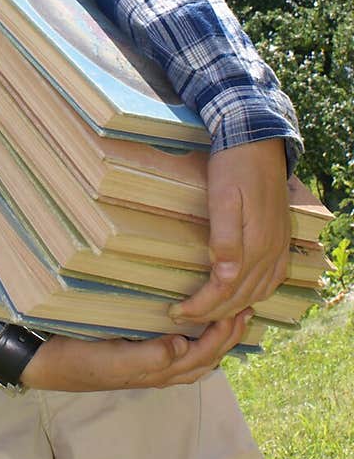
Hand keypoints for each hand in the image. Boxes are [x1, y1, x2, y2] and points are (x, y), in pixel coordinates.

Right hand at [19, 311, 252, 391]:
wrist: (48, 362)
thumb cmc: (80, 360)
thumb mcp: (113, 360)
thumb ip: (147, 358)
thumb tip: (182, 346)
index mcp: (159, 371)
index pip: (204, 354)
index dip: (225, 334)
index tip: (240, 309)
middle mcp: (160, 371)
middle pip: (207, 357)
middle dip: (229, 336)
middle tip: (247, 308)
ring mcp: (150, 364)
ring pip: (197, 356)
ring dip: (218, 338)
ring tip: (232, 316)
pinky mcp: (139, 353)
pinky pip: (180, 350)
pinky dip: (198, 339)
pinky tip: (198, 324)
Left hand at [168, 137, 290, 324]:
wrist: (258, 140)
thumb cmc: (233, 166)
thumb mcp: (223, 198)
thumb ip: (225, 239)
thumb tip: (225, 278)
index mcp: (255, 244)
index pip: (225, 291)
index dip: (200, 307)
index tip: (175, 312)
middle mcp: (271, 252)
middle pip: (241, 298)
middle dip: (211, 314)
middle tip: (181, 318)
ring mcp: (279, 247)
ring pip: (258, 294)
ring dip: (232, 309)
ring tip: (206, 315)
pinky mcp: (281, 240)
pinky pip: (273, 280)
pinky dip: (255, 296)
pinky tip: (242, 298)